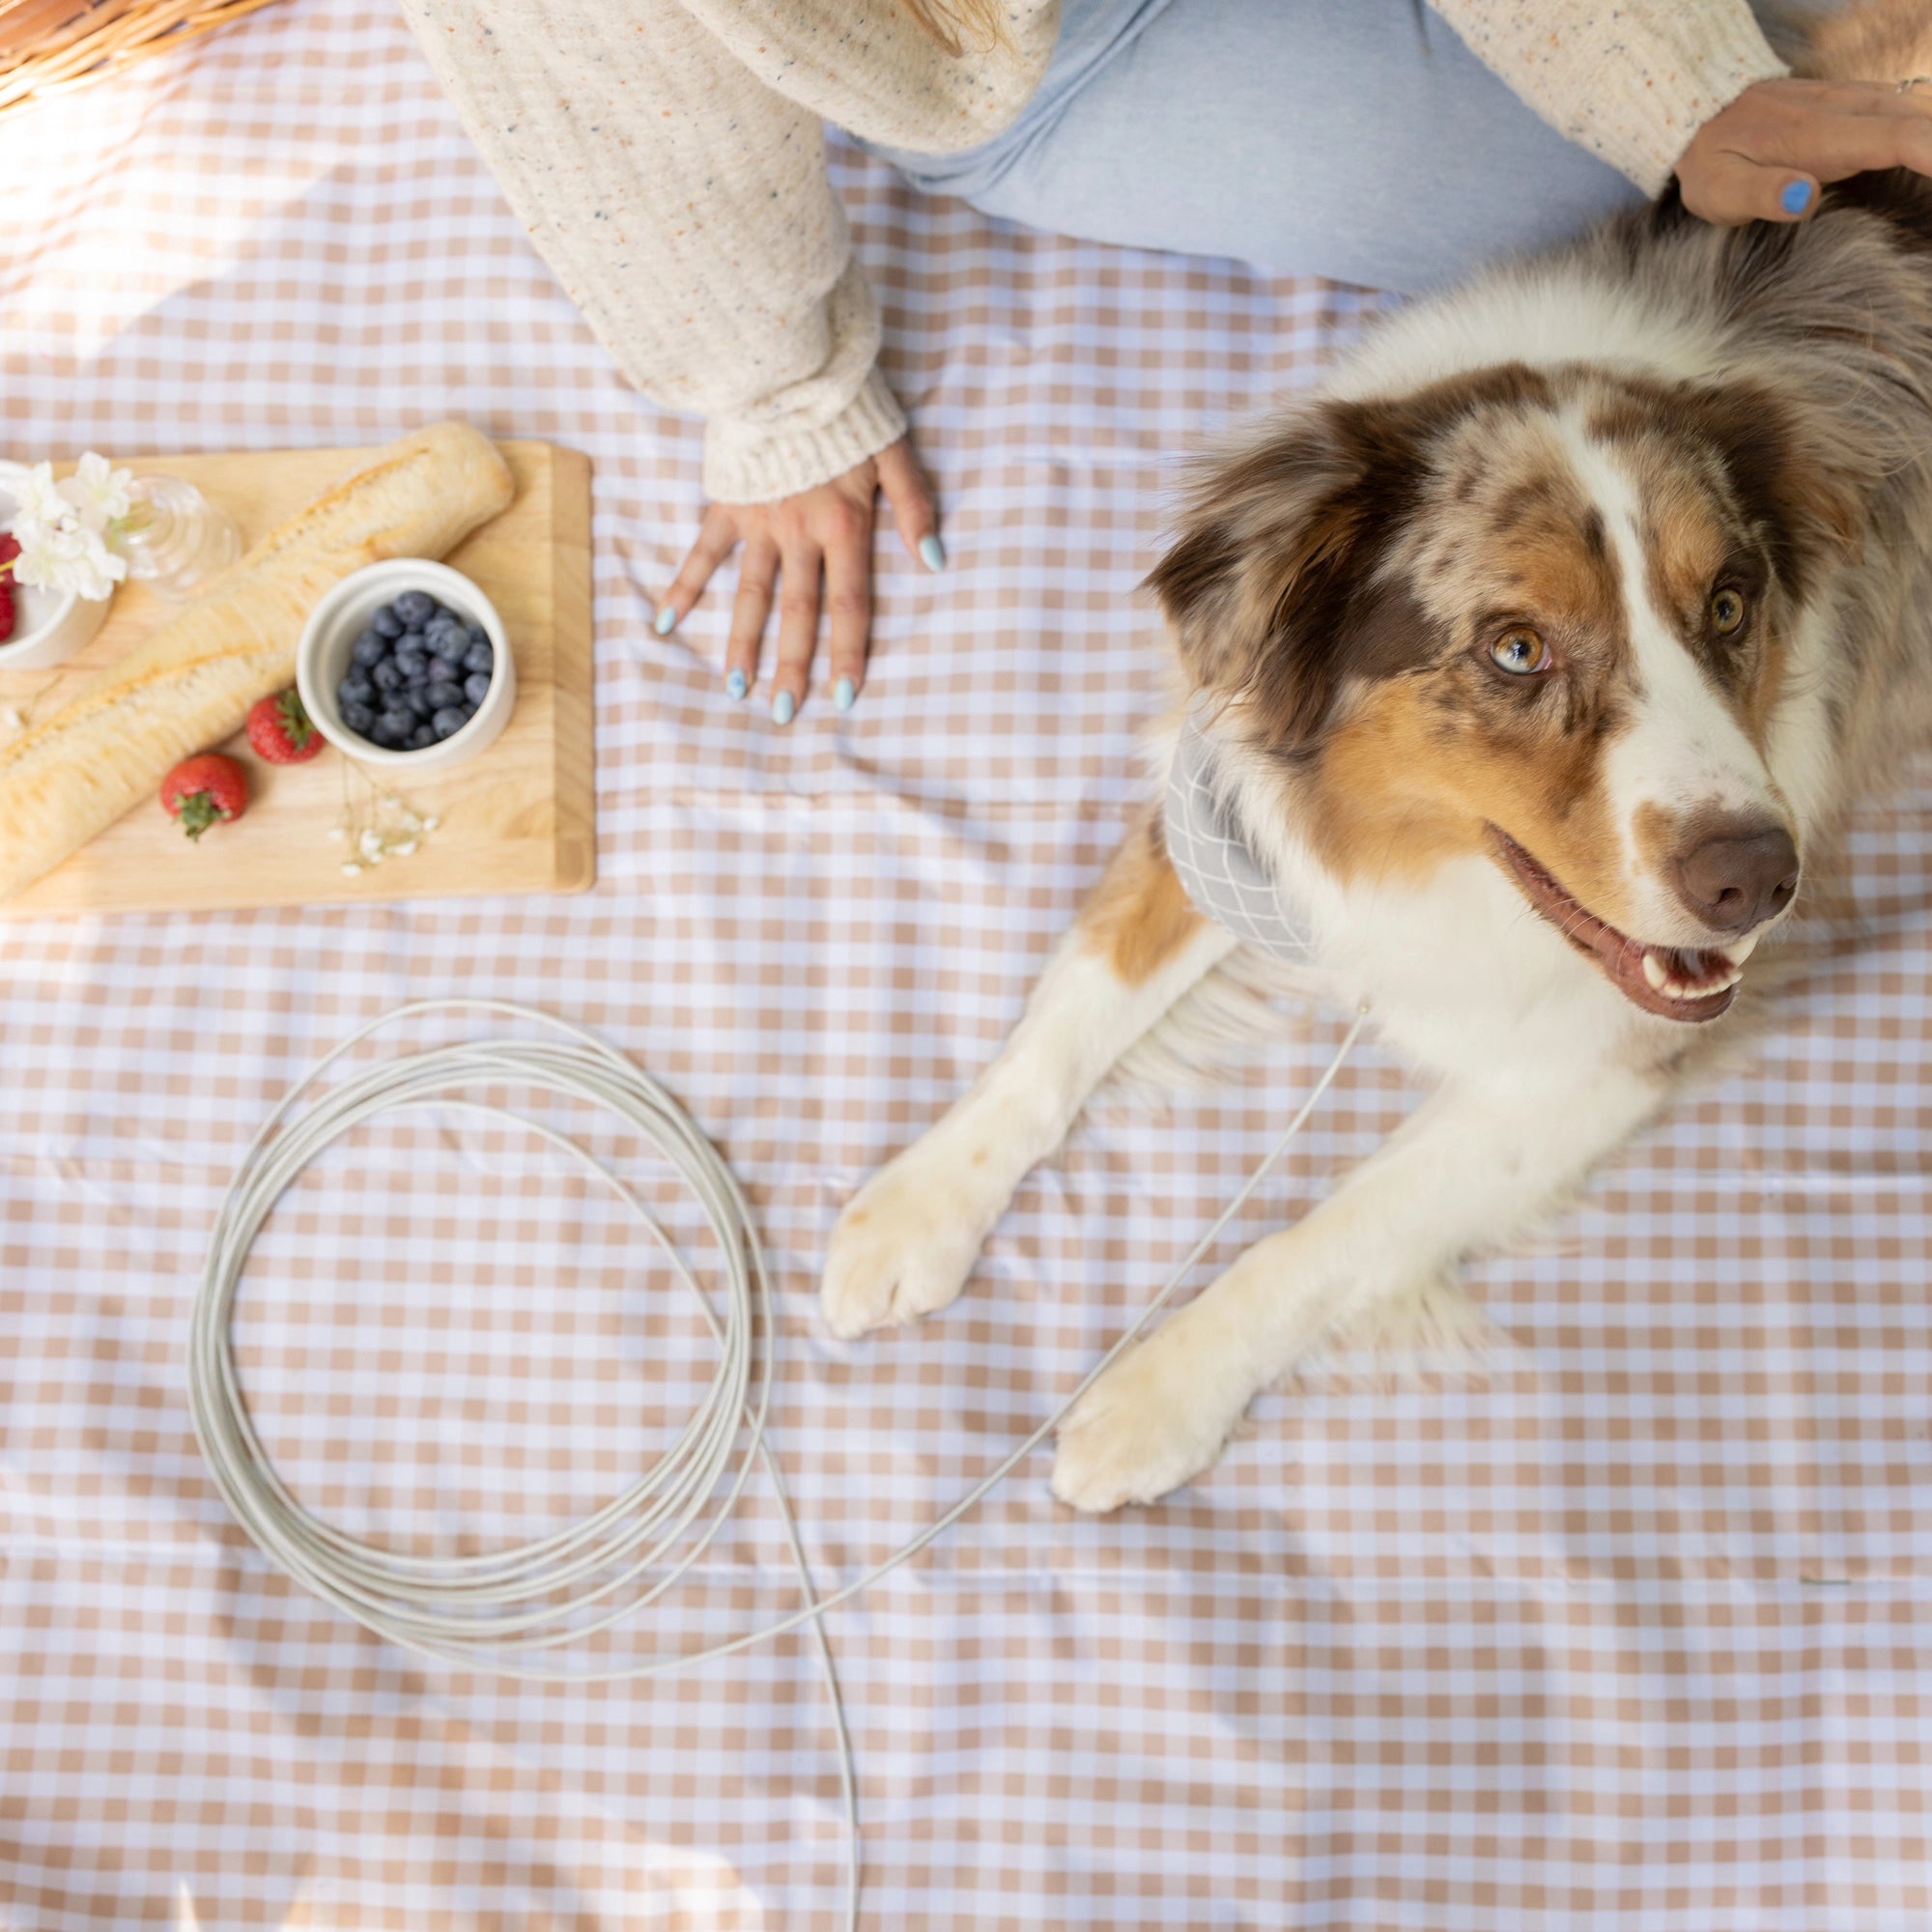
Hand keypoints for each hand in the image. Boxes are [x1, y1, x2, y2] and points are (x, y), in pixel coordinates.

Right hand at [652, 437, 938, 722]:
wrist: (792, 366)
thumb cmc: (851, 413)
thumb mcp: (896, 454)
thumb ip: (915, 508)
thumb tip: (935, 561)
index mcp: (844, 525)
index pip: (849, 604)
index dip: (847, 652)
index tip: (842, 697)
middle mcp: (799, 532)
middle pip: (797, 611)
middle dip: (791, 664)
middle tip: (783, 712)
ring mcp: (759, 521)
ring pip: (751, 593)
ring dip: (742, 641)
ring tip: (736, 686)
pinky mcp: (728, 504)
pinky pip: (703, 552)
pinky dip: (684, 586)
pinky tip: (666, 624)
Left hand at [1677, 76, 1931, 225]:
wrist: (1696, 113)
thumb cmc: (1709, 161)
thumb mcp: (1720, 189)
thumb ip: (1762, 193)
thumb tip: (1804, 197)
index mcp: (1817, 135)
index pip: (1895, 137)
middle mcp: (1842, 109)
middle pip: (1917, 119)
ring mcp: (1848, 100)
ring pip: (1913, 108)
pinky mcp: (1848, 101)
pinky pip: (1899, 107)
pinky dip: (1922, 126)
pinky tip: (1925, 147)